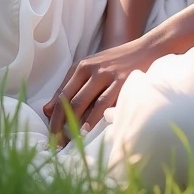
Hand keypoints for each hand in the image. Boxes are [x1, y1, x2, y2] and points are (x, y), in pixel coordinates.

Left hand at [42, 36, 161, 146]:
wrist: (147, 49)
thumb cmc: (116, 64)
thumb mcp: (91, 70)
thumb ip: (70, 87)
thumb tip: (46, 111)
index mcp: (81, 66)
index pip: (60, 95)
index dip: (53, 118)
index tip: (51, 137)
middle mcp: (90, 69)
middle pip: (68, 100)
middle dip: (60, 125)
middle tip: (57, 144)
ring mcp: (106, 74)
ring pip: (82, 102)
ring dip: (73, 124)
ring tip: (69, 142)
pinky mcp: (121, 81)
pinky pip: (102, 103)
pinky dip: (93, 118)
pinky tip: (87, 130)